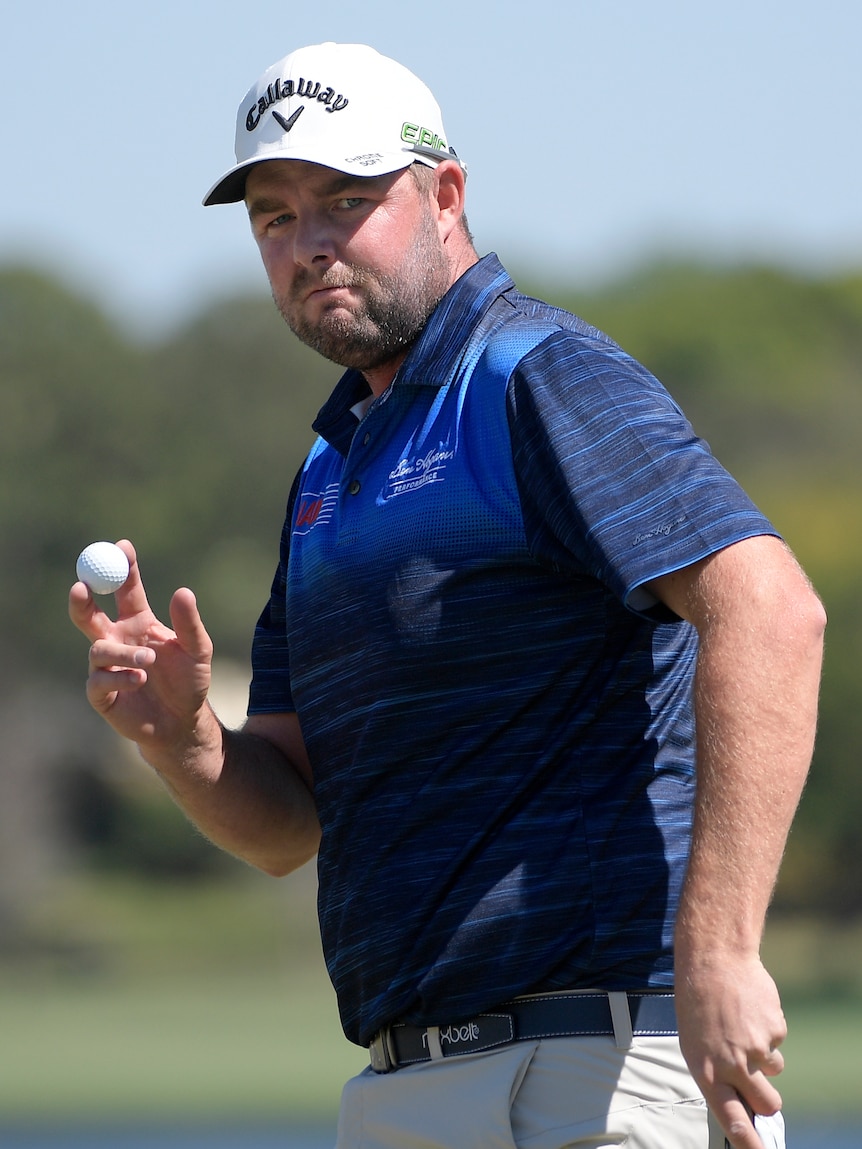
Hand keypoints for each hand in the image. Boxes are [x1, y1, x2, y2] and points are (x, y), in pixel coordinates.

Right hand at [69, 539, 213, 756]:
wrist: (183, 722)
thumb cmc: (189, 682)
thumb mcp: (199, 650)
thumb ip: (190, 623)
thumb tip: (183, 591)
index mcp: (138, 622)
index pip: (124, 589)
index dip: (123, 568)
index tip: (122, 547)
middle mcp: (118, 640)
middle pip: (89, 614)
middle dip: (81, 598)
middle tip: (80, 586)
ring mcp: (107, 666)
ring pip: (98, 649)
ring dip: (123, 653)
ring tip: (148, 662)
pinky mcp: (101, 693)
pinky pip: (98, 680)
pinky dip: (119, 678)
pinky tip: (140, 681)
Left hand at [676, 952, 785, 1148]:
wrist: (715, 960)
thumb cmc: (698, 1003)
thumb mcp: (695, 1044)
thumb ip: (718, 1075)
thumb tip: (741, 1102)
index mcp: (709, 1071)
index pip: (732, 1120)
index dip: (749, 1143)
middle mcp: (734, 1065)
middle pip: (768, 1104)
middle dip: (768, 1100)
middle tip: (755, 1078)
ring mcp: (758, 1048)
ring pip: (775, 1072)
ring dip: (765, 1058)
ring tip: (742, 1028)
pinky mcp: (775, 1030)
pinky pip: (778, 1042)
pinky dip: (766, 1030)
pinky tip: (749, 1010)